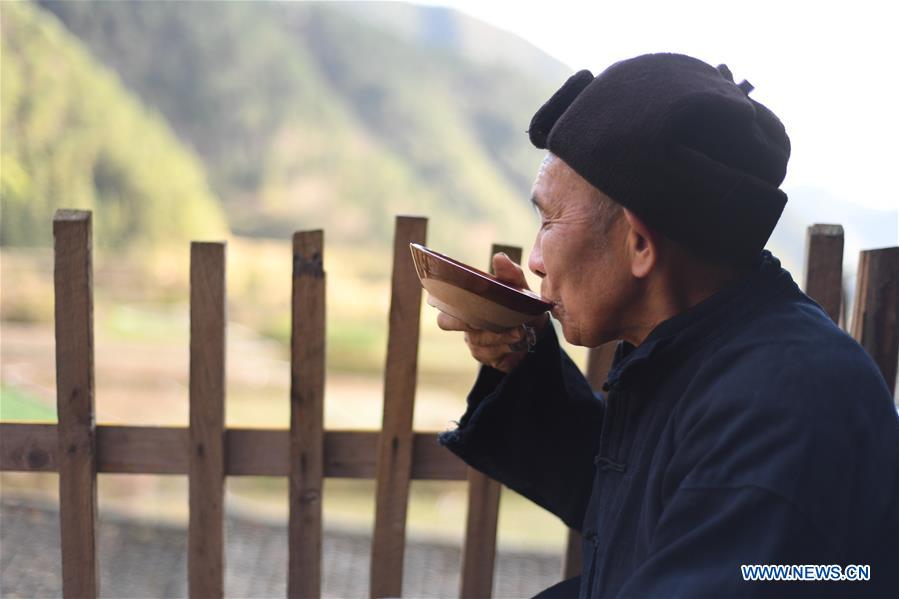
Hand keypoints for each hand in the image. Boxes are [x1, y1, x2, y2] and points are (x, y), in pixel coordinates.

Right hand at [435, 252, 547, 372]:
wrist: (541, 331)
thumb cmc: (523, 305)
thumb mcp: (520, 288)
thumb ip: (510, 274)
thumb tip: (499, 257)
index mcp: (467, 302)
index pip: (442, 301)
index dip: (442, 300)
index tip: (457, 300)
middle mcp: (465, 323)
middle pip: (446, 322)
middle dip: (462, 322)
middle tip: (480, 320)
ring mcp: (475, 342)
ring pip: (476, 340)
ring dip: (497, 336)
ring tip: (518, 331)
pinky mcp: (488, 358)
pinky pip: (490, 355)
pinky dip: (506, 347)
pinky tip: (518, 342)